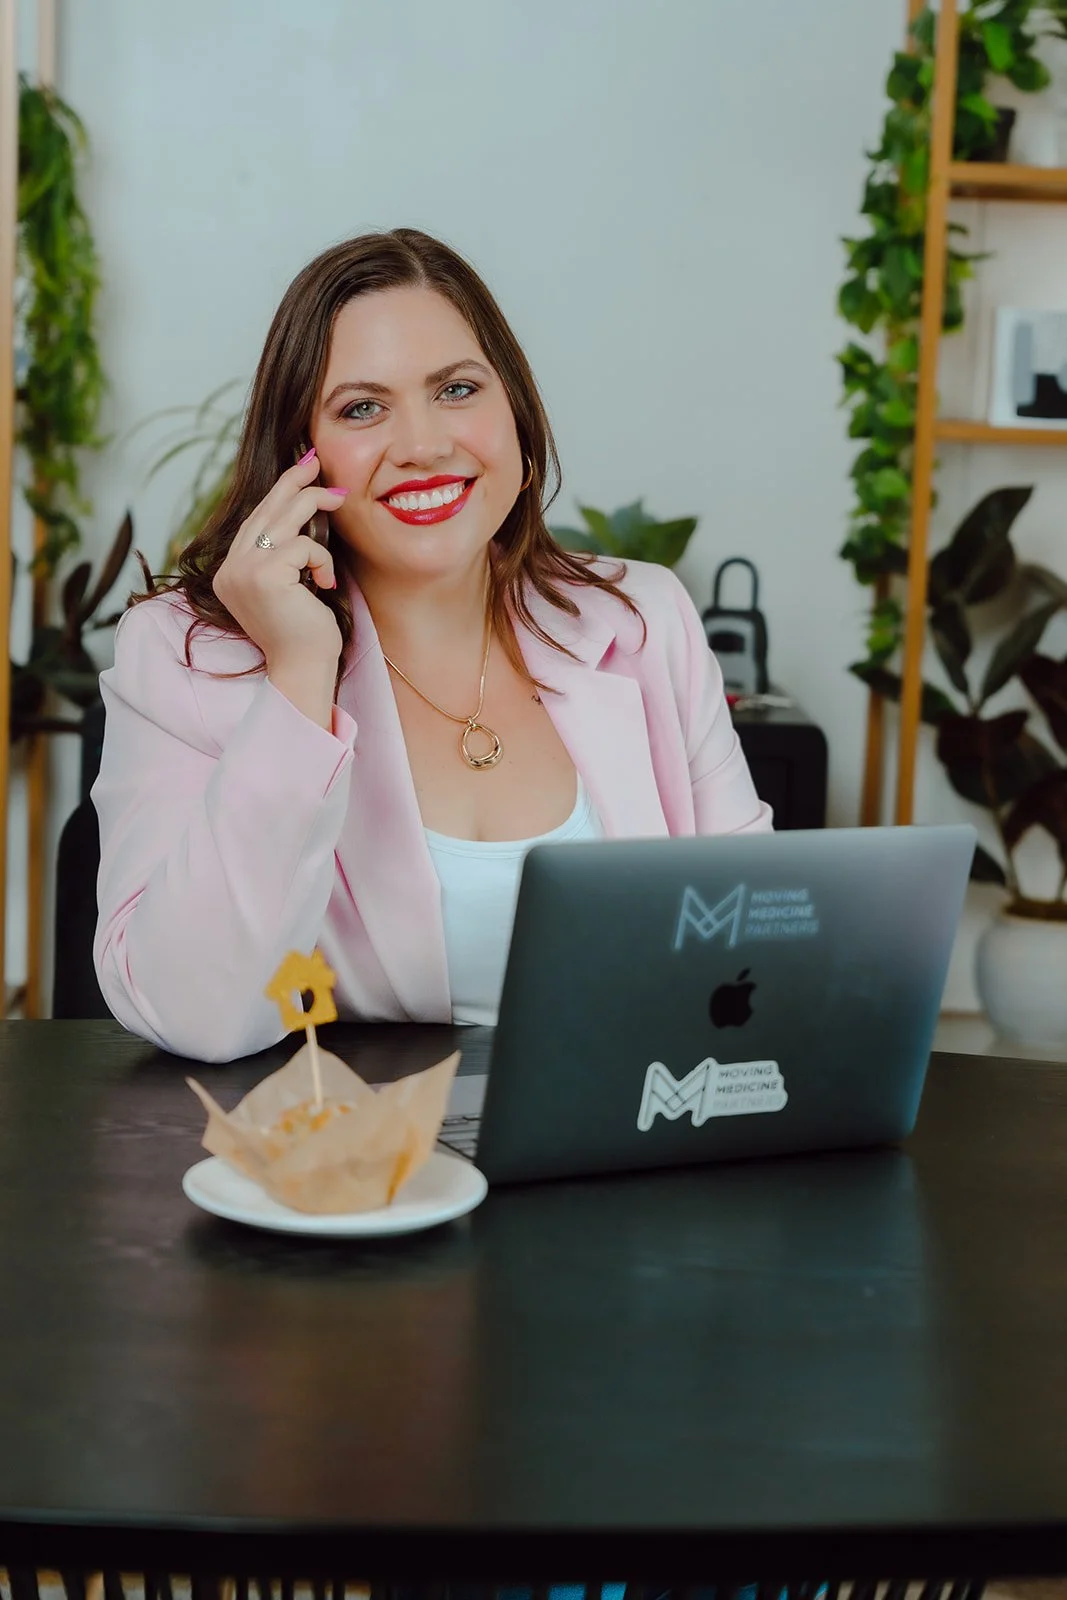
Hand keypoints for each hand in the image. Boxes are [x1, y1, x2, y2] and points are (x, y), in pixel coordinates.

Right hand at [213, 450, 347, 674]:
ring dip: (316, 506)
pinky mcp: (265, 576)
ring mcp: (243, 571)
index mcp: (230, 572)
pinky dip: (323, 560)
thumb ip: (281, 554)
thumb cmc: (304, 632)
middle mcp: (230, 569)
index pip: (255, 521)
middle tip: (316, 461)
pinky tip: (326, 585)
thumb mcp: (287, 586)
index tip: (300, 469)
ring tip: (339, 500)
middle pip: (265, 510)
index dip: (278, 491)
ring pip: (284, 518)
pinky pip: (303, 546)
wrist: (303, 670)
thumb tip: (298, 506)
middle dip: (294, 481)